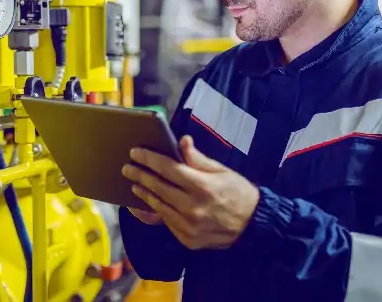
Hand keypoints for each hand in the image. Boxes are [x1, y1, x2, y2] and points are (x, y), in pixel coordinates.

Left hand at [121, 135, 259, 249]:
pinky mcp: (188, 239)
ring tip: (135, 185)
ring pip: (158, 206)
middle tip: (127, 167)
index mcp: (201, 186)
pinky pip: (166, 222)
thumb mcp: (222, 170)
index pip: (167, 168)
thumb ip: (198, 159)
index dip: (149, 159)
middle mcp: (192, 207)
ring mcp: (188, 226)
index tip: (135, 152)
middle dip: (140, 175)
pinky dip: (156, 210)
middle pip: (158, 187)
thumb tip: (182, 141)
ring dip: (144, 194)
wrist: (254, 224)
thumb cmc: (238, 192)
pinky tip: (149, 203)